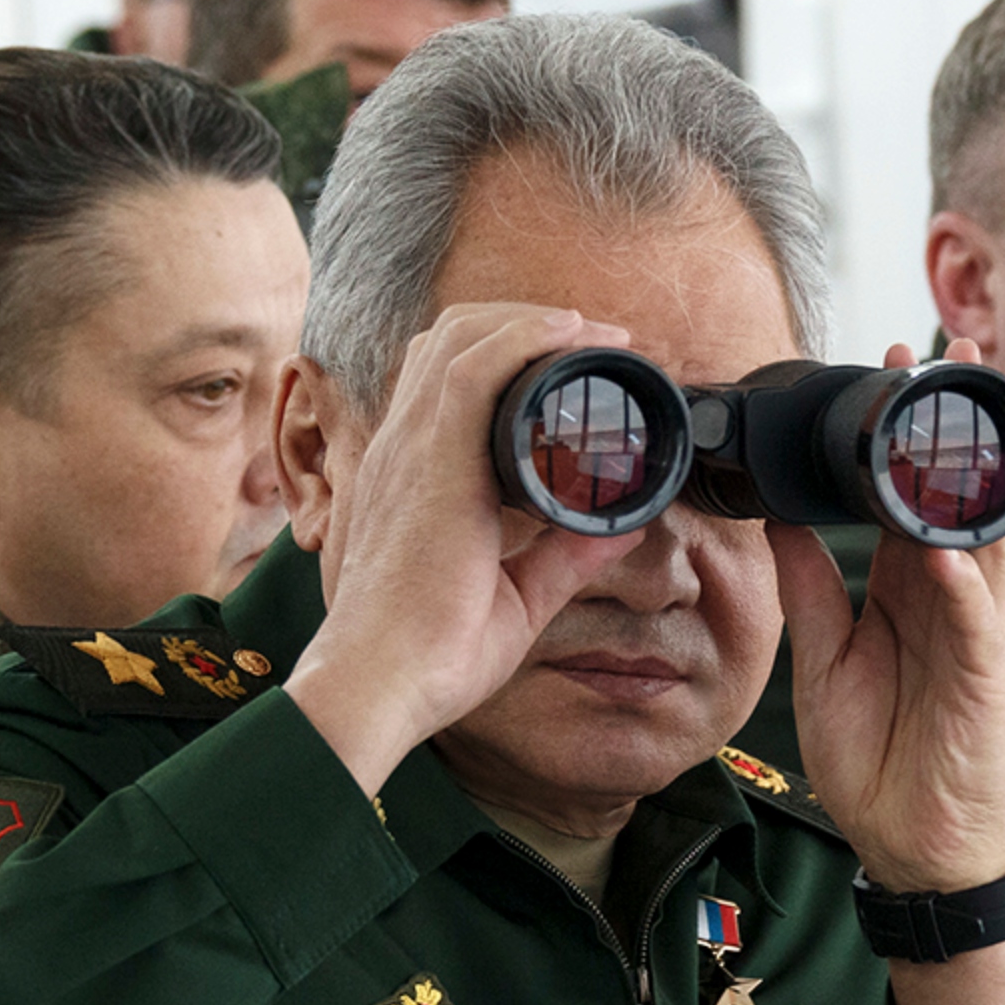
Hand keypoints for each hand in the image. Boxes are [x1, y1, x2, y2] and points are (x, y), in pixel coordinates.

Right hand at [285, 305, 646, 792]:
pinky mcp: (431, 464)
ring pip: (460, 339)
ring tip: (594, 332)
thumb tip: (622, 529)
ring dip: (532, 321)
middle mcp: (403, 449)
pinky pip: (472, 370)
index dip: (503, 353)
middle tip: (595, 341)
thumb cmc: (431, 654)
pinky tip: (568, 331)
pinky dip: (523, 337)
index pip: (442, 379)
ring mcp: (411, 450)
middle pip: (450, 342)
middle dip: (523, 323)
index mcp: (412, 475)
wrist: (382, 683)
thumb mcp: (516, 597)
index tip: (573, 363)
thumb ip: (565, 557)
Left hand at [770, 336, 1004, 1004]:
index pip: (904, 493)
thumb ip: (808, 587)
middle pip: (954, 492)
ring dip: (973, 473)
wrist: (914, 850)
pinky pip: (974, 620)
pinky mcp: (985, 677)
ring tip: (966, 407)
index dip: (897, 431)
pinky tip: (948, 544)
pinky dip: (962, 581)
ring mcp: (973, 632)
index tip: (885, 363)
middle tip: (950, 345)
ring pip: (981, 536)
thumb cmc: (881, 760)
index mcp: (906, 590)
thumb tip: (778, 516)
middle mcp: (947, 599)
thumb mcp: (823, 660)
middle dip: (953, 420)